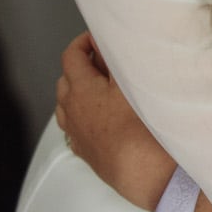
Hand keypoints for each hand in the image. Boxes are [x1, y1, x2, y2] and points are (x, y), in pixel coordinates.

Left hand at [56, 31, 175, 211]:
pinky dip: (83, 116)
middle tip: (103, 60)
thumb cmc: (141, 127)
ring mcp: (77, 134)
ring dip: (79, 92)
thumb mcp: (133, 82)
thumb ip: (117, 58)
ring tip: (102, 88)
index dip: (83, 42)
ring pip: (66, 107)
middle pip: (66, 81)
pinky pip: (75, 128)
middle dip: (81, 66)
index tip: (97, 38)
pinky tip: (101, 117)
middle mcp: (72, 112)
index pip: (71, 56)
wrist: (145, 174)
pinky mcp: (87, 153)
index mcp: (81, 90)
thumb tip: (106, 39)